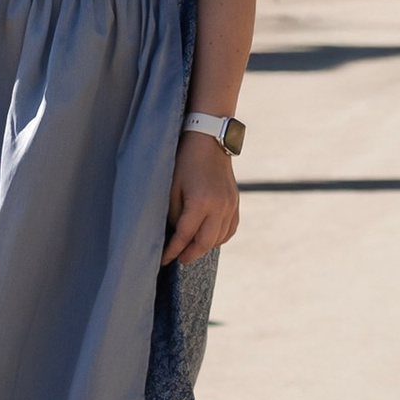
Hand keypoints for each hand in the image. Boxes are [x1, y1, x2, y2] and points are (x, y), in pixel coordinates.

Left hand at [165, 131, 240, 262]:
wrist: (209, 140)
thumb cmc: (185, 161)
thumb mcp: (172, 187)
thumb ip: (174, 214)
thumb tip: (176, 235)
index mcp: (201, 202)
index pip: (184, 236)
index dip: (172, 250)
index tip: (163, 260)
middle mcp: (219, 206)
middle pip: (205, 243)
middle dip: (190, 254)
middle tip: (178, 259)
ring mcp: (230, 205)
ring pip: (219, 238)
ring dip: (204, 246)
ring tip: (190, 248)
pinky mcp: (235, 202)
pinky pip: (230, 229)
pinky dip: (219, 237)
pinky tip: (208, 237)